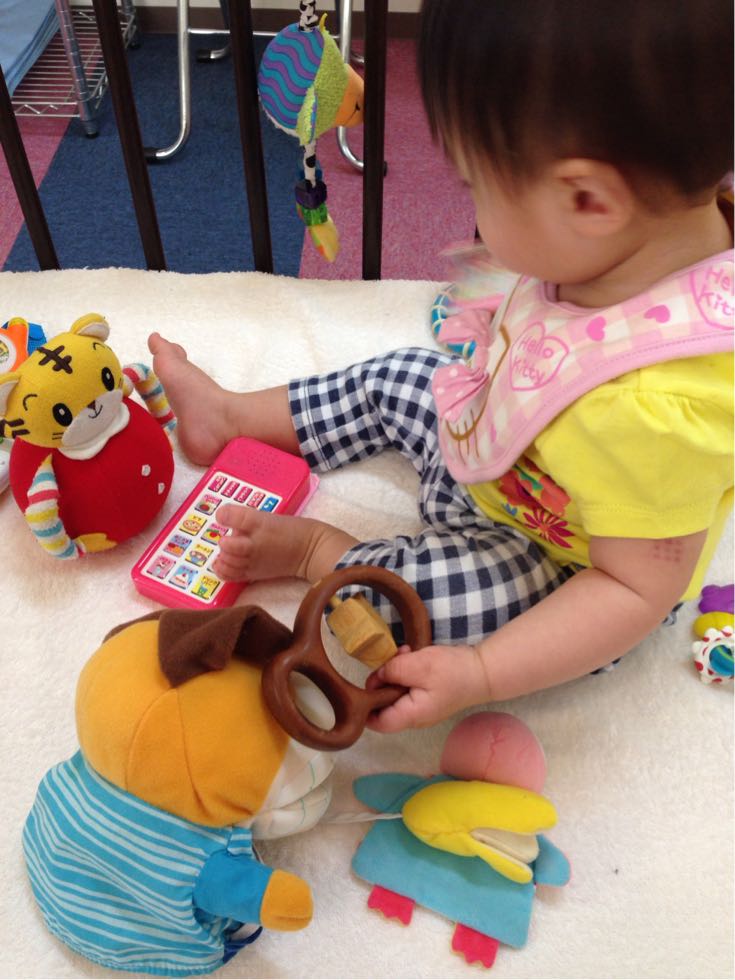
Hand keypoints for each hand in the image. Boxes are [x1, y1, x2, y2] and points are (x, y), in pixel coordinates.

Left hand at [365, 643, 489, 732]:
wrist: (485, 671)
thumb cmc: (452, 671)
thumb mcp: (418, 665)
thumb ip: (391, 671)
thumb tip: (374, 679)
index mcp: (410, 715)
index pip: (376, 722)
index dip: (364, 705)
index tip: (366, 681)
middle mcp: (414, 717)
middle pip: (384, 705)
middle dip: (382, 681)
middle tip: (389, 661)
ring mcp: (421, 708)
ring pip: (395, 693)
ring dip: (394, 672)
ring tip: (403, 654)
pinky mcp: (427, 697)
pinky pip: (408, 687)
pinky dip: (406, 672)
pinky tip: (411, 655)